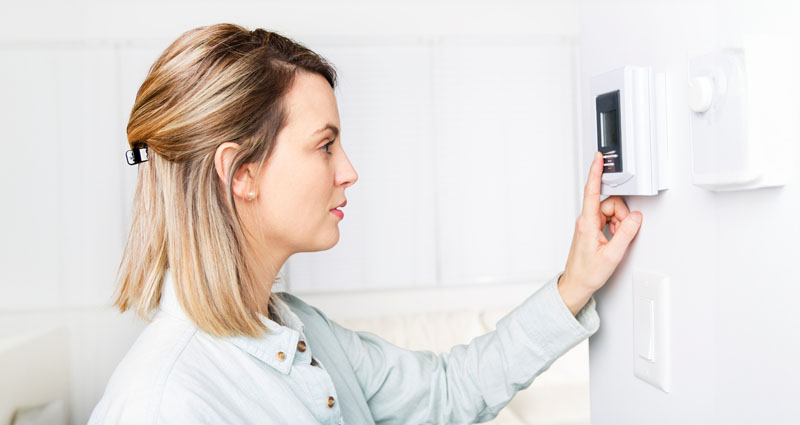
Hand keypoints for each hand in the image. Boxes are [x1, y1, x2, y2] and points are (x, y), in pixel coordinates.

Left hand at [558, 152, 642, 315]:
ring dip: (619, 224)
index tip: (597, 158)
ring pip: (612, 213)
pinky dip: (616, 229)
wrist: (577, 283)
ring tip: (615, 241)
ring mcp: (588, 224)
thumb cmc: (588, 272)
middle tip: (621, 234)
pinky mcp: (592, 229)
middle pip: (610, 204)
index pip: (592, 191)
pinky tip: (614, 240)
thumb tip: (636, 218)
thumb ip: (626, 233)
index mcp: (587, 223)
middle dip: (622, 216)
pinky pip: (609, 220)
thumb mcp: (612, 255)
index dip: (595, 173)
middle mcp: (586, 220)